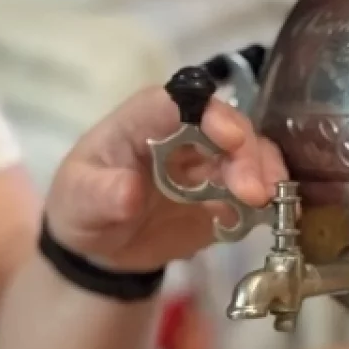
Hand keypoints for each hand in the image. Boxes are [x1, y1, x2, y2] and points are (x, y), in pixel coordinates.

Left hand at [45, 86, 287, 272]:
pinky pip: (253, 191)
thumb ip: (102, 194)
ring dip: (264, 173)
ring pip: (250, 153)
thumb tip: (129, 192)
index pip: (183, 100)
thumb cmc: (83, 205)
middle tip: (253, 191)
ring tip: (264, 202)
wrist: (97, 247)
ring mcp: (208, 164)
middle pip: (228, 124)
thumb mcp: (80, 199)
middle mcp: (185, 133)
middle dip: (247, 152)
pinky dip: (265, 202)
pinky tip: (267, 217)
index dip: (211, 113)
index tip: (230, 139)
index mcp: (145, 118)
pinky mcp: (224, 196)